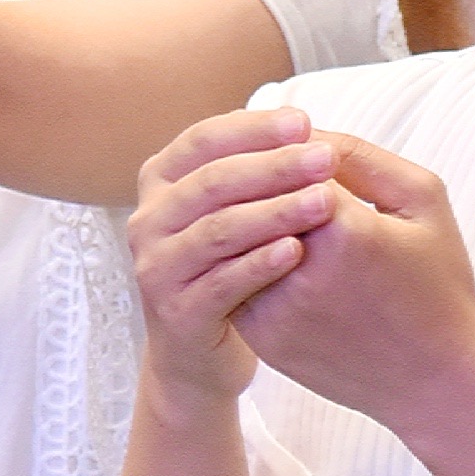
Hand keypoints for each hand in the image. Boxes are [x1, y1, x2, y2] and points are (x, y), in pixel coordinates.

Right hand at [130, 110, 337, 402]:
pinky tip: (298, 251)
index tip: (306, 123)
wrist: (198, 352)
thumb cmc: (226, 266)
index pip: (204, 139)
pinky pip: (222, 283)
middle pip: (213, 182)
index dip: (254, 129)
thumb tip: (301, 124)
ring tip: (325, 202)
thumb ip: (251, 169)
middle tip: (325, 159)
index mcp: (160, 181)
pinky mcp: (176, 313)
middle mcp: (148, 220)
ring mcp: (156, 268)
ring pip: (218, 230)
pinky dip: (260, 264)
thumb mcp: (230, 210)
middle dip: (274, 166)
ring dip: (275, 212)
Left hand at [225, 133, 474, 430]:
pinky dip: (244, 257)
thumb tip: (302, 131)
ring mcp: (274, 309)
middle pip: (254, 195)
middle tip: (281, 168)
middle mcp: (299, 269)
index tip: (304, 142)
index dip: (294, 144)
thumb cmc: (439, 284)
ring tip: (276, 208)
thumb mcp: (424, 201)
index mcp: (344, 228)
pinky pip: (235, 278)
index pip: (290, 158)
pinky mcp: (262, 337)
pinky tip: (271, 248)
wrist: (435, 382)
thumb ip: (361, 156)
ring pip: (237, 237)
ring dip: (246, 214)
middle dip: (264, 175)